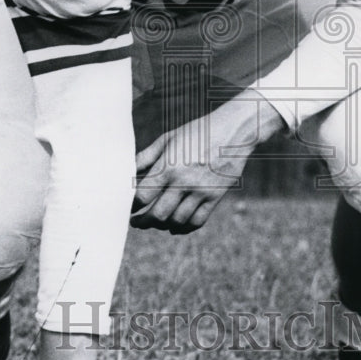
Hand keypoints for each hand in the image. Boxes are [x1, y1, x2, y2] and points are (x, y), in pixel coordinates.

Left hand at [131, 88, 282, 233]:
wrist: (233, 131)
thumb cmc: (197, 132)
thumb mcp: (169, 138)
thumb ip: (146, 157)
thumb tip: (127, 172)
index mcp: (169, 165)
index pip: (143, 196)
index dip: (132, 206)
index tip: (129, 208)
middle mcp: (184, 181)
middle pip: (159, 215)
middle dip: (144, 222)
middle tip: (138, 222)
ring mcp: (202, 191)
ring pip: (177, 221)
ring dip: (163, 225)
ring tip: (155, 222)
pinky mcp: (215, 197)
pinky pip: (197, 222)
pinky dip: (183, 228)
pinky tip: (175, 225)